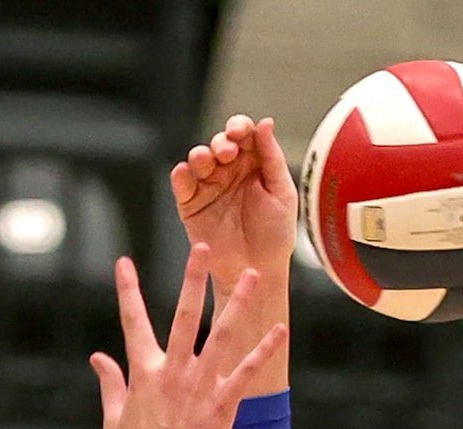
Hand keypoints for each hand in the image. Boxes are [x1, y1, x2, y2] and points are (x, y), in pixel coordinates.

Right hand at [89, 244, 288, 428]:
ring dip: (237, 303)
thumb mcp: (114, 419)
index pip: (132, 323)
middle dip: (191, 279)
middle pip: (182, 315)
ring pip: (220, 334)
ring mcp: (199, 386)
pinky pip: (246, 371)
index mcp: (144, 374)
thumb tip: (97, 358)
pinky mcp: (222, 403)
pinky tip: (280, 330)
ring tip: (252, 276)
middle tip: (202, 246)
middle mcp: (172, 372)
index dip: (126, 291)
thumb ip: (109, 383)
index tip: (123, 262)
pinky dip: (263, 350)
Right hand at [172, 114, 298, 296]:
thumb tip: (264, 123)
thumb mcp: (282, 192)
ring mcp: (209, 188)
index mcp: (253, 164)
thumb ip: (272, 156)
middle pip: (218, 143)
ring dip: (200, 154)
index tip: (239, 132)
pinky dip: (180, 176)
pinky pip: (182, 185)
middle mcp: (229, 172)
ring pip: (198, 159)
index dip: (239, 127)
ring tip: (205, 160)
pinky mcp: (191, 206)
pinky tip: (184, 172)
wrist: (256, 270)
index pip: (243, 135)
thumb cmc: (274, 236)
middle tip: (227, 153)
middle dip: (220, 142)